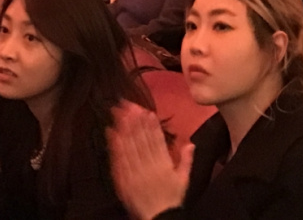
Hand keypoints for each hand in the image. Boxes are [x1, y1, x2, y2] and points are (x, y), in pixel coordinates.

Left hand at [107, 102, 191, 219]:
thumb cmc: (171, 199)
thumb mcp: (184, 180)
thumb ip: (187, 160)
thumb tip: (190, 142)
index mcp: (164, 165)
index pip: (157, 141)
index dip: (152, 125)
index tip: (147, 111)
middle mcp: (149, 167)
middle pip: (141, 140)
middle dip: (135, 121)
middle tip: (129, 104)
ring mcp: (136, 173)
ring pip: (130, 147)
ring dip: (124, 128)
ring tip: (119, 113)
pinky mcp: (125, 181)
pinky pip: (120, 162)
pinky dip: (115, 146)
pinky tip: (112, 133)